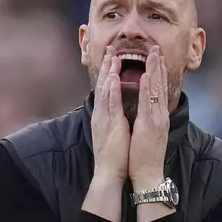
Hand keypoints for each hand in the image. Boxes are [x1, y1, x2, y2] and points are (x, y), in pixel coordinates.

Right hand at [90, 46, 130, 184]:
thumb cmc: (115, 155)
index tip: (113, 58)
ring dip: (110, 72)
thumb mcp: (114, 133)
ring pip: (107, 90)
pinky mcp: (110, 124)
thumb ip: (114, 120)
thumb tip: (118, 112)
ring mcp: (105, 118)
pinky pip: (111, 103)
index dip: (109, 73)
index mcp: (105, 116)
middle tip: (111, 48)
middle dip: (108, 66)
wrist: (109, 172)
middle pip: (105, 85)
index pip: (107, 90)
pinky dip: (113, 89)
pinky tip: (115, 77)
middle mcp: (103, 114)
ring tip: (113, 56)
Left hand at [129, 46, 168, 190]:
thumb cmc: (145, 157)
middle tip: (156, 48)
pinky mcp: (150, 126)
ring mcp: (156, 120)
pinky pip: (149, 104)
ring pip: (157, 90)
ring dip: (155, 71)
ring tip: (153, 53)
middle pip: (161, 86)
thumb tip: (147, 112)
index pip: (160, 91)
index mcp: (158, 117)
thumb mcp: (149, 135)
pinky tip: (147, 75)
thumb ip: (149, 121)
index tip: (156, 58)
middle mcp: (160, 116)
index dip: (158, 73)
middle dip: (159, 66)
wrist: (149, 174)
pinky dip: (148, 88)